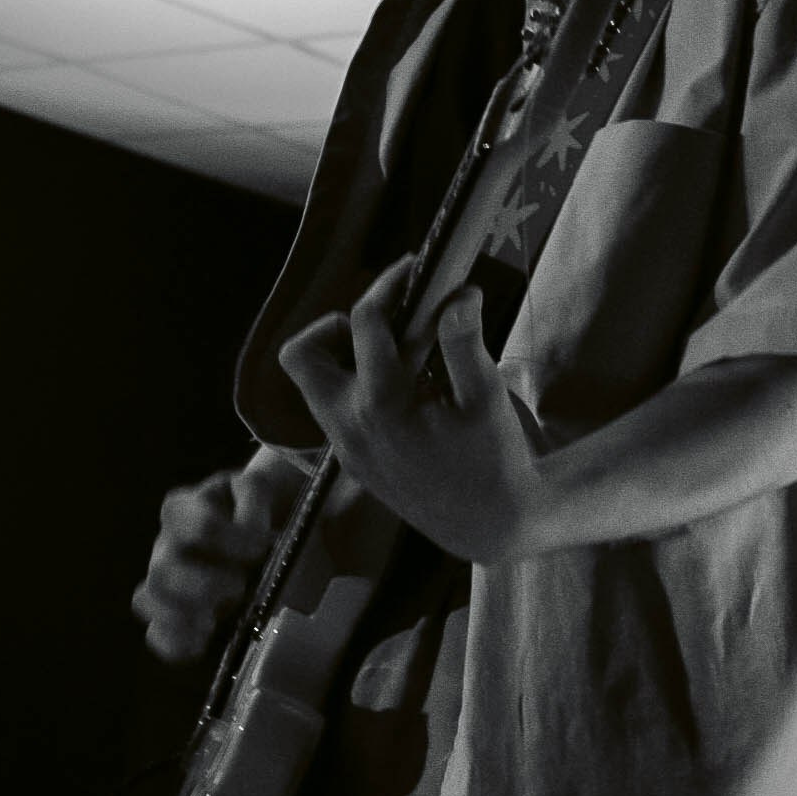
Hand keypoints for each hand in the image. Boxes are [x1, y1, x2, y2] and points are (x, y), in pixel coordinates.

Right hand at [131, 463, 286, 663]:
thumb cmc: (260, 506)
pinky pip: (156, 634)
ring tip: (213, 621)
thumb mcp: (260, 486)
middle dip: (201, 586)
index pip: (190, 522)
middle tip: (239, 587)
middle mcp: (169, 544)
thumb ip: (256, 497)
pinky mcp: (175, 612)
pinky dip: (174, 642)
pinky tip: (203, 642)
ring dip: (179, 616)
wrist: (270, 527)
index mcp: (187, 507)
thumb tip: (250, 530)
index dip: (225, 538)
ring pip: (146, 600)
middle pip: (161, 570)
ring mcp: (167, 580)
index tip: (260, 547)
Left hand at [278, 257, 533, 562]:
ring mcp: (347, 448)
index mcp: (379, 405)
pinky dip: (359, 384)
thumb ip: (464, 342)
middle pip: (302, 356)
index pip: (364, 322)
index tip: (415, 267)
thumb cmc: (494, 463)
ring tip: (401, 353)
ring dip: (346, 357)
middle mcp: (349, 427)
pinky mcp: (354, 461)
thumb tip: (458, 294)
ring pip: (315, 385)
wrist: (491, 528)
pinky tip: (407, 386)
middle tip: (388, 324)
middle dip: (337, 326)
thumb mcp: (486, 398)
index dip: (389, 284)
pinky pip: (335, 409)